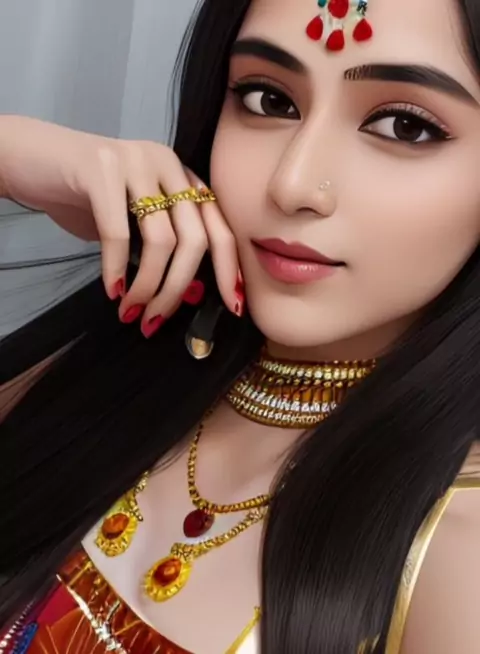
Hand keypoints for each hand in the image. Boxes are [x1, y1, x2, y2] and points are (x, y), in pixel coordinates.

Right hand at [0, 116, 242, 335]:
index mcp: (182, 177)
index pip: (219, 226)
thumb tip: (191, 295)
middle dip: (179, 288)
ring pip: (161, 240)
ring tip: (132, 312)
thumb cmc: (84, 198)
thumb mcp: (132, 227)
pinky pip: (118, 233)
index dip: (228, 268)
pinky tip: (112, 291)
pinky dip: (116, 269)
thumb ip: (162, 252)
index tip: (232, 305)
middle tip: (157, 321)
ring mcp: (136, 160)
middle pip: (195, 238)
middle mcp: (167, 164)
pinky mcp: (101, 167)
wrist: (28, 160)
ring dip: (148, 287)